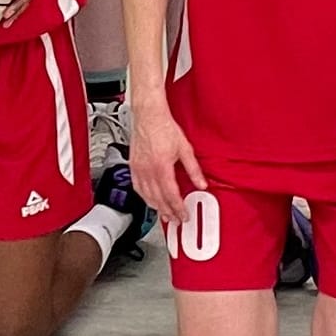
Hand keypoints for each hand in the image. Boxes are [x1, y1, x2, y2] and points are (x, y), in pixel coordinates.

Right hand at [127, 92, 206, 225]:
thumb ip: (193, 169)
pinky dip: (144, 197)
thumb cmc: (164, 127)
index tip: (184, 216)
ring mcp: (139, 169)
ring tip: (164, 214)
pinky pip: (137, 187)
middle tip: (175, 220)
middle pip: (158, 199)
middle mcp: (148, 170)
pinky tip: (149, 200)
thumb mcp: (185, 148)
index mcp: (162, 167)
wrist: (148, 115)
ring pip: (146, 196)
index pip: (171, 196)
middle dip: (168, 212)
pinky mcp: (133, 165)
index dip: (178, 209)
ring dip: (156, 208)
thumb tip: (202, 183)